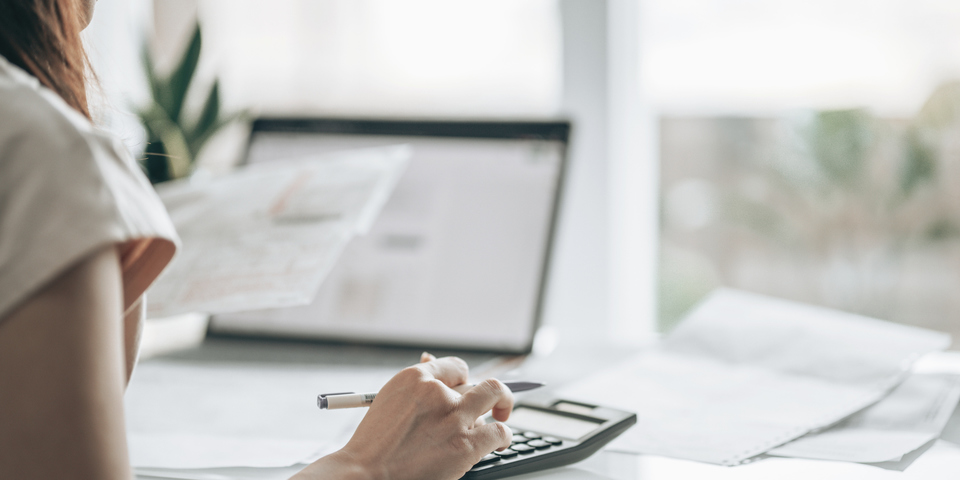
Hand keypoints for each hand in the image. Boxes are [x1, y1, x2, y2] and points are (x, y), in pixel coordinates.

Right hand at [297, 353, 513, 479]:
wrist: (365, 474)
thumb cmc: (374, 444)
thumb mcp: (388, 401)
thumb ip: (415, 384)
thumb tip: (429, 359)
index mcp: (415, 378)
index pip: (457, 368)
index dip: (465, 381)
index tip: (468, 390)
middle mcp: (438, 393)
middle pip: (479, 382)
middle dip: (489, 394)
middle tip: (494, 403)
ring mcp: (454, 418)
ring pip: (493, 400)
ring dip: (494, 414)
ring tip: (490, 425)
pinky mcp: (466, 445)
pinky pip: (500, 431)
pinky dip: (504, 436)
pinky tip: (499, 442)